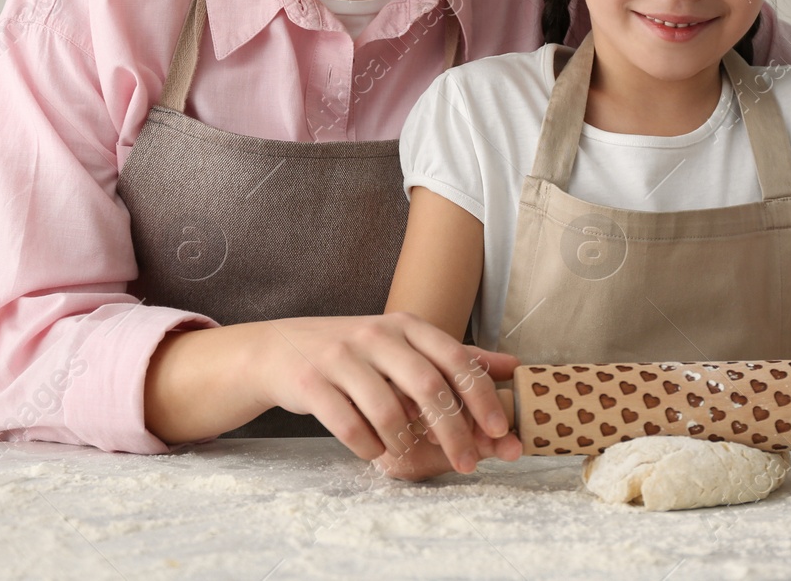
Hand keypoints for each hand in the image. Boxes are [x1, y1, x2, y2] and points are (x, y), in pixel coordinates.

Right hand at [248, 312, 521, 474]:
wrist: (277, 350)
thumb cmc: (351, 353)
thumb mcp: (401, 344)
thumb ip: (453, 356)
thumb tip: (513, 366)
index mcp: (404, 326)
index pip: (454, 358)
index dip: (482, 396)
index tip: (500, 430)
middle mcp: (375, 336)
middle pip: (428, 386)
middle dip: (454, 431)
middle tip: (468, 463)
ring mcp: (341, 357)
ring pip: (389, 410)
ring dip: (406, 443)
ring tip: (408, 455)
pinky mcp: (311, 382)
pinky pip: (349, 426)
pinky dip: (368, 447)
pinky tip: (373, 451)